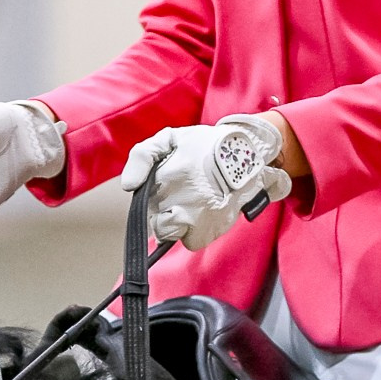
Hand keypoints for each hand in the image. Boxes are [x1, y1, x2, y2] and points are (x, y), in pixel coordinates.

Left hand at [119, 114, 292, 250]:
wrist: (250, 154)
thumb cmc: (205, 145)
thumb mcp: (170, 138)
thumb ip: (141, 156)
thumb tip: (129, 185)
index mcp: (172, 174)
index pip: (143, 201)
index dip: (151, 196)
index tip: (163, 187)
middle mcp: (186, 197)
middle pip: (153, 218)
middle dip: (161, 209)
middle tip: (179, 195)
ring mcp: (200, 216)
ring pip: (169, 232)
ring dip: (175, 222)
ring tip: (190, 205)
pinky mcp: (213, 229)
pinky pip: (190, 241)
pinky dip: (193, 233)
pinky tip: (201, 215)